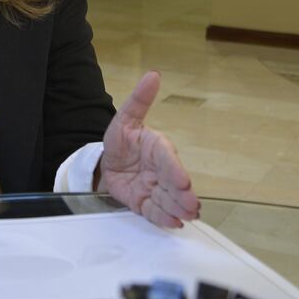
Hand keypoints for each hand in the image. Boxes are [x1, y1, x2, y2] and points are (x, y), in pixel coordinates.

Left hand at [99, 71, 199, 227]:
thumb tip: (153, 75)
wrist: (108, 162)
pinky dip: (163, 218)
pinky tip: (173, 223)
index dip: (175, 170)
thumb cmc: (122, 140)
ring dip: (177, 208)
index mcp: (158, 149)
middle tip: (191, 205)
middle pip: (173, 184)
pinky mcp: (145, 203)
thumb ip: (139, 100)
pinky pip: (155, 212)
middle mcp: (161, 171)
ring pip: (168, 200)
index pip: (169, 159)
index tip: (182, 181)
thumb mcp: (125, 118)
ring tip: (185, 215)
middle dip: (183, 195)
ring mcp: (155, 188)